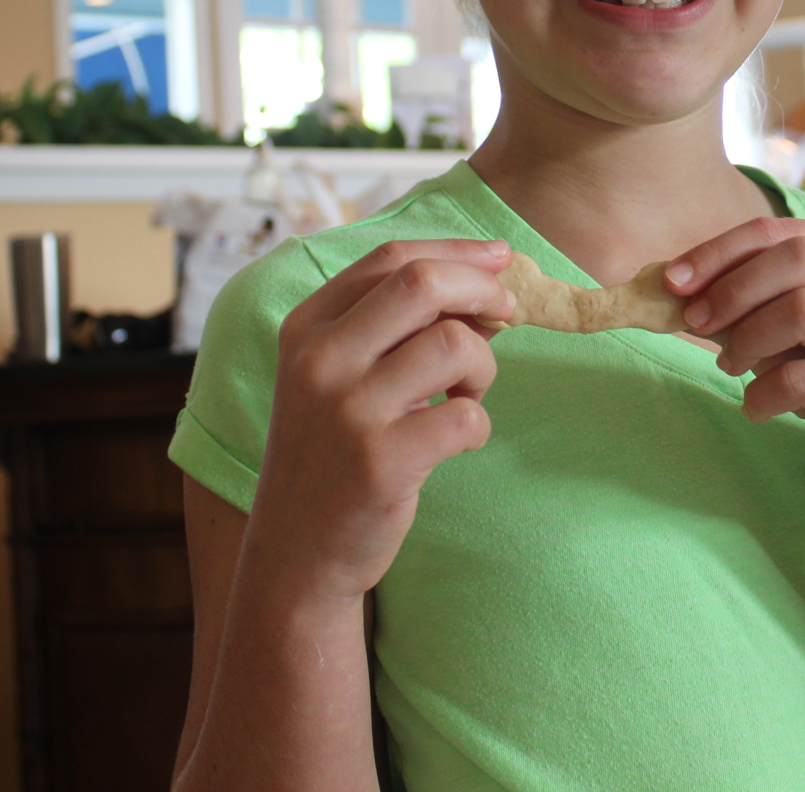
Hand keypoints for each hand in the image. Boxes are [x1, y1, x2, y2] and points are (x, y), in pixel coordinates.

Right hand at [254, 240, 514, 603]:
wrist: (296, 552)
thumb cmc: (332, 453)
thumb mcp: (339, 377)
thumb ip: (397, 328)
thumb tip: (488, 284)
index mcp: (307, 327)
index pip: (391, 258)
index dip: (458, 252)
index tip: (501, 259)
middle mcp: (319, 359)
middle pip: (421, 283)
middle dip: (483, 289)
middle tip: (508, 313)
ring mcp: (348, 411)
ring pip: (454, 344)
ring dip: (484, 365)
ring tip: (467, 393)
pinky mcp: (381, 462)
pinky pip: (466, 415)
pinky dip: (478, 424)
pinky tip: (458, 439)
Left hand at [666, 218, 804, 488]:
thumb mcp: (783, 323)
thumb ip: (744, 298)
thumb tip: (675, 285)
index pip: (777, 232)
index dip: (718, 252)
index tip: (673, 280)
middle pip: (795, 259)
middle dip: (732, 289)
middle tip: (696, 322)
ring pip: (801, 310)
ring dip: (747, 340)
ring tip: (730, 367)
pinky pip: (800, 378)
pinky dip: (762, 395)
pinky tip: (756, 407)